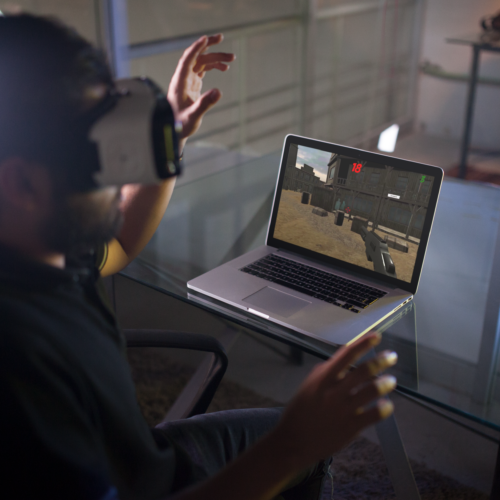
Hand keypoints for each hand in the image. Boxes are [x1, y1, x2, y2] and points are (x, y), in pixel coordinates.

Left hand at [168, 34, 234, 142]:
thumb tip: (219, 92)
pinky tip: (224, 68)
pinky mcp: (192, 84)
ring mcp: (187, 80)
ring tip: (232, 59)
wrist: (175, 130)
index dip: (196, 48)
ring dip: (215, 58)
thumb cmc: (180, 124)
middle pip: (195, 56)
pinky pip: (202, 69)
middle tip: (222, 37)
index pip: (187, 60)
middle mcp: (182, 78)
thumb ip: (205, 104)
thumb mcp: (193, 116)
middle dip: (208, 46)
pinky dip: (213, 66)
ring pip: (201, 62)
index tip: (206, 39)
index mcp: (180, 82)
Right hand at [273, 332, 396, 468]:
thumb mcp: (309, 385)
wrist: (294, 441)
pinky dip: (384, 408)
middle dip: (380, 361)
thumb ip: (327, 373)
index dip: (363, 344)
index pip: (346, 355)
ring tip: (392, 380)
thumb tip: (343, 362)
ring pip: (371, 391)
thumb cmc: (300, 410)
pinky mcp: (351, 427)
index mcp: (323, 378)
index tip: (376, 336)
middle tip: (392, 356)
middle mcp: (334, 391)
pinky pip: (374, 414)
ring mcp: (344, 409)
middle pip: (363, 371)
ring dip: (385, 383)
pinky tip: (388, 405)